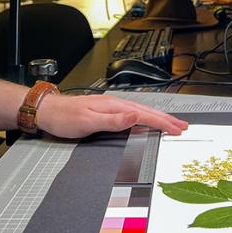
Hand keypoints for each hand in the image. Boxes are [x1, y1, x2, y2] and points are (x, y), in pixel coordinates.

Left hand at [37, 93, 188, 138]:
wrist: (48, 111)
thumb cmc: (65, 117)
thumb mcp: (88, 122)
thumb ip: (113, 121)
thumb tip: (135, 116)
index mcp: (114, 106)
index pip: (144, 114)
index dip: (162, 122)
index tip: (177, 129)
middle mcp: (115, 104)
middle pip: (146, 111)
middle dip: (166, 119)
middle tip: (183, 126)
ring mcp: (111, 107)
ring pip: (141, 112)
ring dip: (158, 118)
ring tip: (172, 123)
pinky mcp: (107, 112)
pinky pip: (133, 114)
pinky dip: (146, 118)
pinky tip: (148, 121)